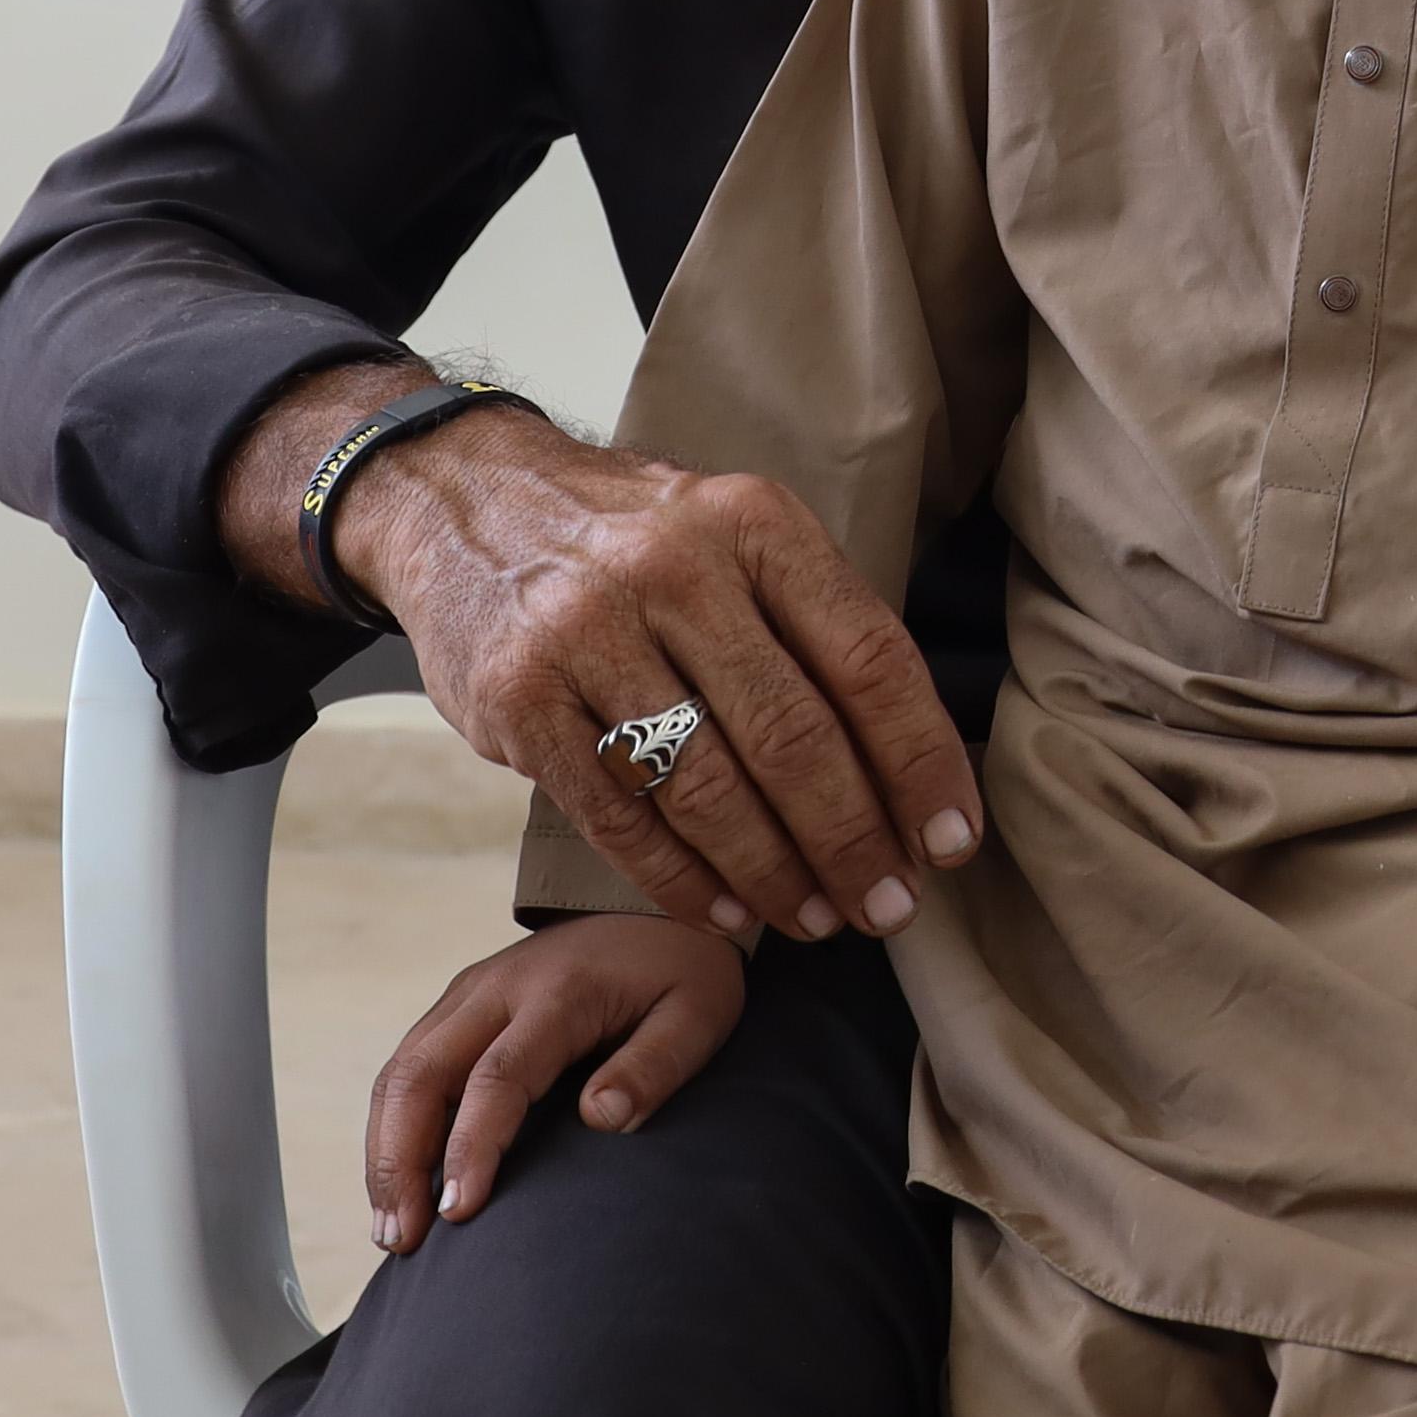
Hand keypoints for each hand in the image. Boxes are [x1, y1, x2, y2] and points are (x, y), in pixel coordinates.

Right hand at [225, 362, 978, 947]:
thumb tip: (914, 770)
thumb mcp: (733, 535)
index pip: (868, 658)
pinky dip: (680, 880)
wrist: (464, 497)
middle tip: (888, 907)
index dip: (920, 762)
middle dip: (853, 840)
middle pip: (792, 734)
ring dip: (774, 873)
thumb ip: (814, 627)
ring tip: (815, 919)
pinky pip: (618, 814)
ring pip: (706, 785)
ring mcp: (586, 630)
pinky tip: (725, 912)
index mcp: (754, 523)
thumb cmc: (633, 540)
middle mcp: (674, 567)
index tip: (952, 840)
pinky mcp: (519, 696)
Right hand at [361, 914, 752, 1245]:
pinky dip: (392, 1125)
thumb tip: (601, 1118)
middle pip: (421, 1072)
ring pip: (401, 1070)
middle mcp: (497, 988)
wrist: (657, 904)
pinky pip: (408, 1065)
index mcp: (558, 993)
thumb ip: (654, 1067)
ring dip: (385, 1149)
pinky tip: (395, 1181)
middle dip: (399, 1160)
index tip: (458, 1210)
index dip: (470, 1146)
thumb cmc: (683, 970)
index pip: (498, 1076)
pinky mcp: (460, 1004)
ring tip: (388, 1228)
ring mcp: (470, 992)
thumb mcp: (699, 1015)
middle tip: (400, 1239)